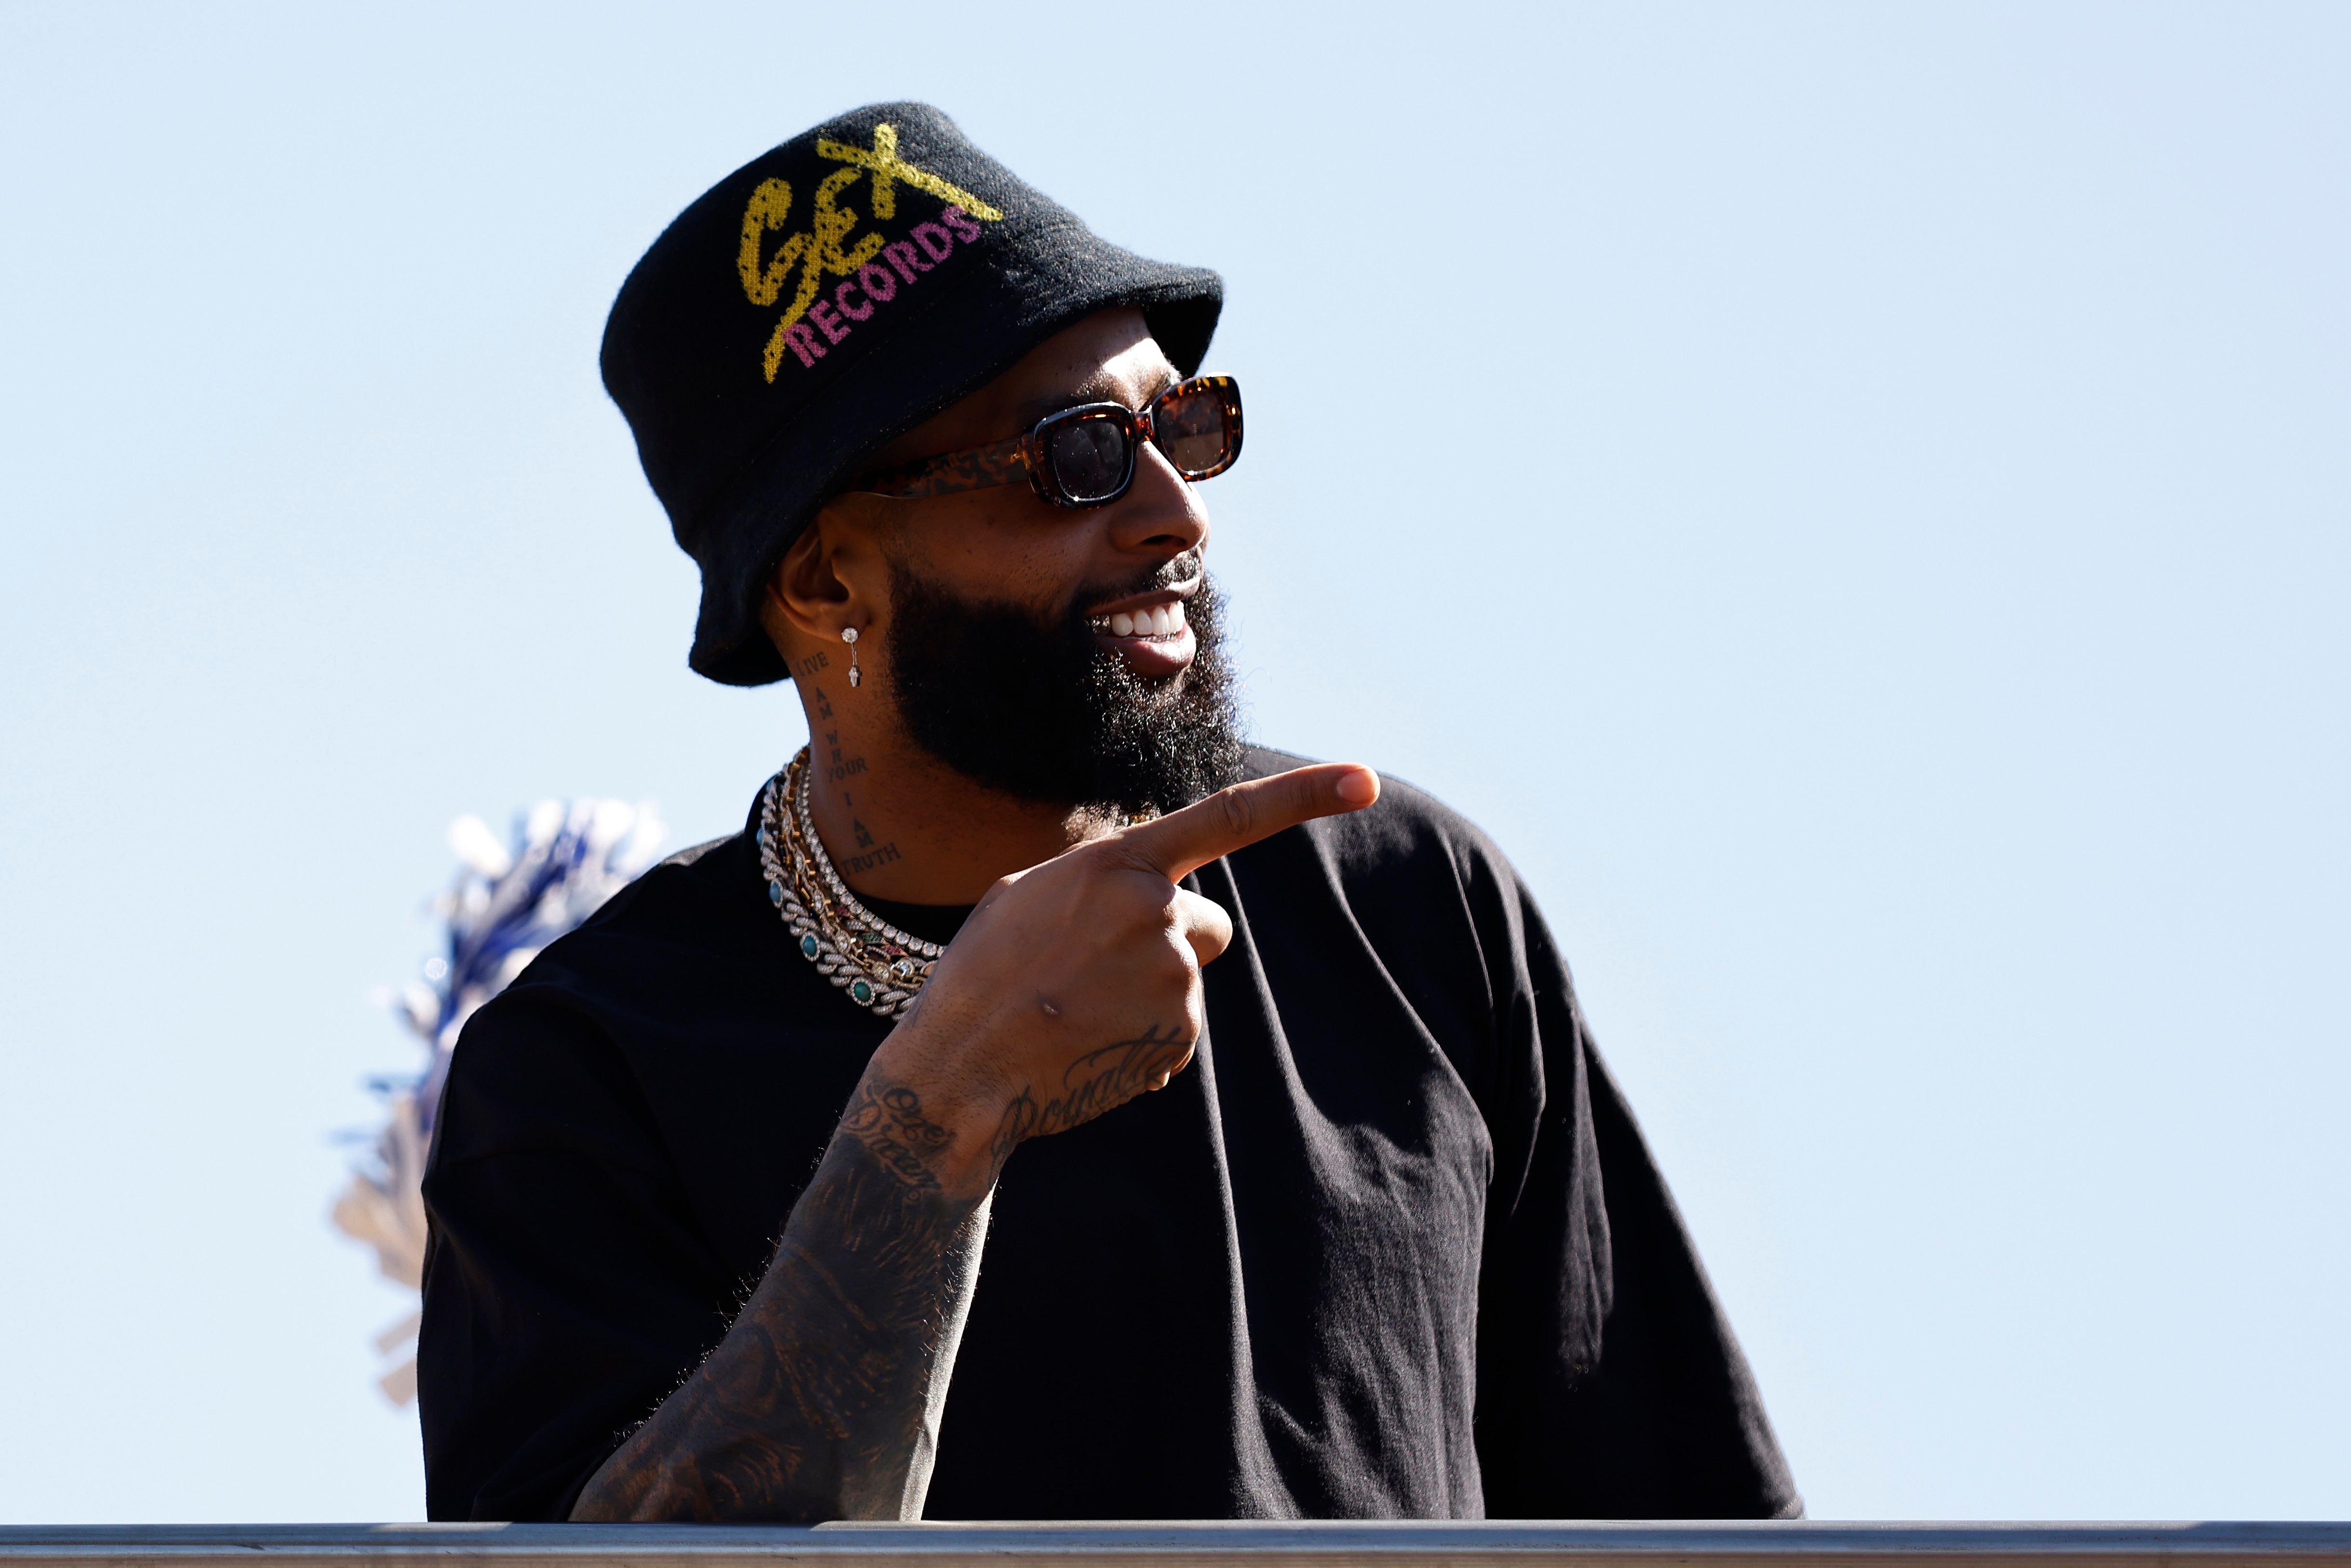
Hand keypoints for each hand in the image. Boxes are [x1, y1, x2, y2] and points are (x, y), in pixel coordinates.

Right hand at [856, 763, 1379, 1196]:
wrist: (963, 1070)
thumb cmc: (982, 978)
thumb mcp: (1029, 898)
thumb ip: (1101, 880)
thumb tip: (1150, 894)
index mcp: (1115, 863)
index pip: (1227, 816)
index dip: (1304, 795)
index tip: (1365, 778)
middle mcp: (1156, 910)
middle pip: (1205, 925)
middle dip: (1169, 947)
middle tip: (1093, 975)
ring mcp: (1173, 974)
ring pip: (1187, 982)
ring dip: (1146, 1000)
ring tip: (1077, 1014)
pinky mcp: (1178, 1032)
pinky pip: (1177, 1033)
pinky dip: (1143, 1044)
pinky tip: (1089, 1047)